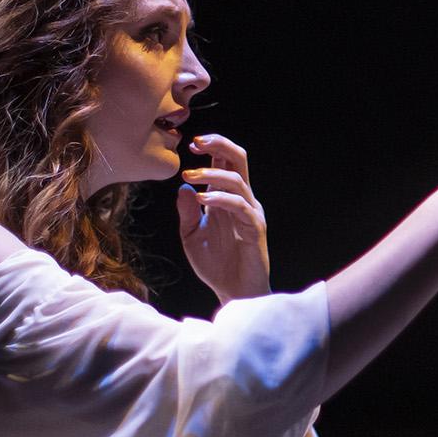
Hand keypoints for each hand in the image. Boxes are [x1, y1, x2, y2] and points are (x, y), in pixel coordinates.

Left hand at [177, 133, 270, 303]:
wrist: (232, 293)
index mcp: (227, 198)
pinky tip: (202, 199)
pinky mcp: (254, 229)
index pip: (225, 162)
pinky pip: (240, 206)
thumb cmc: (215, 265)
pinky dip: (220, 198)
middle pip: (239, 160)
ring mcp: (250, 213)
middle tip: (195, 143)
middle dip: (219, 145)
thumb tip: (183, 187)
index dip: (211, 147)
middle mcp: (242, 200)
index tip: (190, 143)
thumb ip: (187, 212)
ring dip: (212, 174)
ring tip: (189, 176)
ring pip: (238, 181)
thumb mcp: (191, 235)